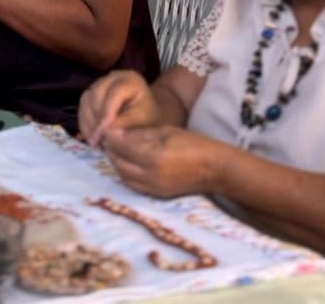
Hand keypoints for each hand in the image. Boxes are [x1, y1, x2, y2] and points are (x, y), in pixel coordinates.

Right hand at [78, 70, 159, 145]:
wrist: (145, 116)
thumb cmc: (147, 119)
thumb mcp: (140, 123)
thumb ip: (124, 125)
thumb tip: (105, 131)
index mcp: (130, 79)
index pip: (114, 92)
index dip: (107, 112)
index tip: (103, 132)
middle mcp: (113, 76)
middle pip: (96, 93)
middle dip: (96, 118)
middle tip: (98, 139)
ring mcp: (101, 82)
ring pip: (86, 99)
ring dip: (88, 121)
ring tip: (95, 140)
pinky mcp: (92, 92)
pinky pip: (83, 106)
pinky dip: (85, 121)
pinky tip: (91, 135)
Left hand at [102, 125, 231, 197]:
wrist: (215, 169)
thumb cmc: (193, 144)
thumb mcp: (165, 132)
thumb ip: (140, 134)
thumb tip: (117, 133)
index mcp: (153, 156)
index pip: (120, 145)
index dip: (111, 136)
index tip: (108, 128)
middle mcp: (150, 175)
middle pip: (117, 161)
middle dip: (111, 149)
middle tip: (111, 138)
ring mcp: (152, 188)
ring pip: (122, 174)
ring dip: (116, 161)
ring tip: (118, 149)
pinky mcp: (156, 195)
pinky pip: (132, 184)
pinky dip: (125, 173)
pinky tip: (128, 163)